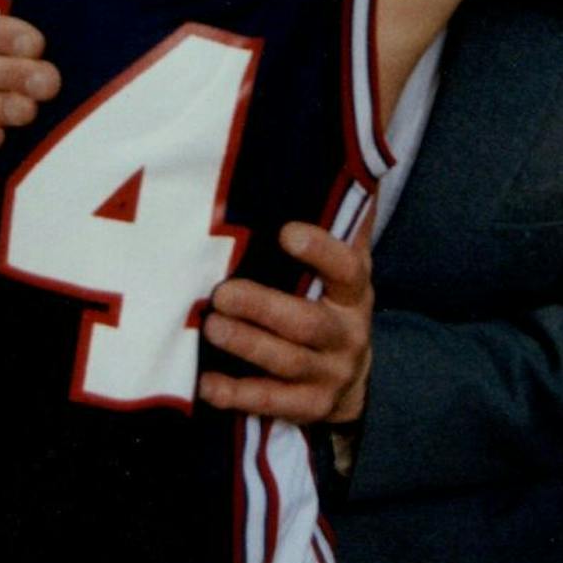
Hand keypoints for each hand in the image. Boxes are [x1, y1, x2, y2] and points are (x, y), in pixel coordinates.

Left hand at [198, 206, 373, 424]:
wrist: (350, 375)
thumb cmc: (329, 302)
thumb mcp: (340, 268)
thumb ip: (338, 222)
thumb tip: (343, 155)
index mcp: (355, 292)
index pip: (347, 268)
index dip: (320, 250)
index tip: (284, 232)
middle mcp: (347, 333)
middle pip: (307, 323)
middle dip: (264, 308)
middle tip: (222, 292)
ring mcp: (330, 374)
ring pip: (287, 362)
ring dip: (247, 345)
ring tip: (211, 327)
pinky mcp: (310, 407)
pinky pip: (273, 403)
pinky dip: (239, 395)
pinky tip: (207, 384)